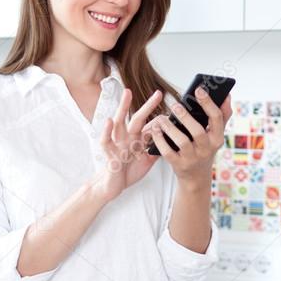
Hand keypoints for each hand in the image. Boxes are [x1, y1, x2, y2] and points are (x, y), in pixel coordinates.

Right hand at [93, 87, 162, 202]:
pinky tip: (109, 121)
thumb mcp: (146, 161)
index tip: (175, 112)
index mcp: (137, 139)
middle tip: (158, 93)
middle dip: (148, 106)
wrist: (114, 186)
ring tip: (128, 94)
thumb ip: (156, 150)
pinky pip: (106, 141)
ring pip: (120, 122)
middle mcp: (127, 138)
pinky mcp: (109, 153)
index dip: (161, 118)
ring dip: (123, 107)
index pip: (150, 125)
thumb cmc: (127, 171)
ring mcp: (118, 144)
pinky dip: (106, 131)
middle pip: (137, 118)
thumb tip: (170, 143)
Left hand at [143, 87, 231, 186]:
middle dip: (186, 117)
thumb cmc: (205, 149)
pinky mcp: (179, 165)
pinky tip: (155, 129)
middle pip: (198, 131)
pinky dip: (160, 140)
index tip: (198, 90)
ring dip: (170, 128)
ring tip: (161, 118)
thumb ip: (222, 116)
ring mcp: (192, 158)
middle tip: (176, 105)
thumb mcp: (216, 135)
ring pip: (182, 142)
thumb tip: (227, 95)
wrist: (196, 178)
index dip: (208, 103)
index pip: (216, 118)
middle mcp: (206, 149)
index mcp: (217, 138)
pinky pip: (168, 152)